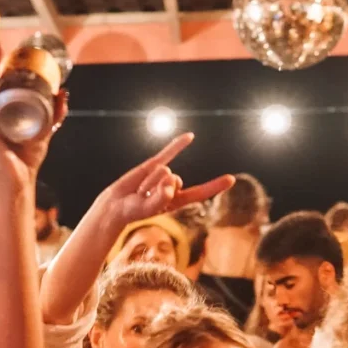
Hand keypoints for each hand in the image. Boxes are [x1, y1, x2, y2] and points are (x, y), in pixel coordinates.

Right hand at [102, 133, 233, 225]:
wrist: (116, 205)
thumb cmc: (134, 211)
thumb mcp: (149, 208)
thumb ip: (162, 197)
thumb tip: (171, 178)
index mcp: (178, 200)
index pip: (199, 192)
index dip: (214, 186)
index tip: (231, 178)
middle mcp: (174, 186)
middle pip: (174, 180)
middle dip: (158, 188)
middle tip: (144, 198)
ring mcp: (164, 174)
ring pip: (163, 171)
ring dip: (149, 182)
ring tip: (139, 191)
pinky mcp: (153, 165)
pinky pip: (168, 152)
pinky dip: (178, 144)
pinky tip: (190, 136)